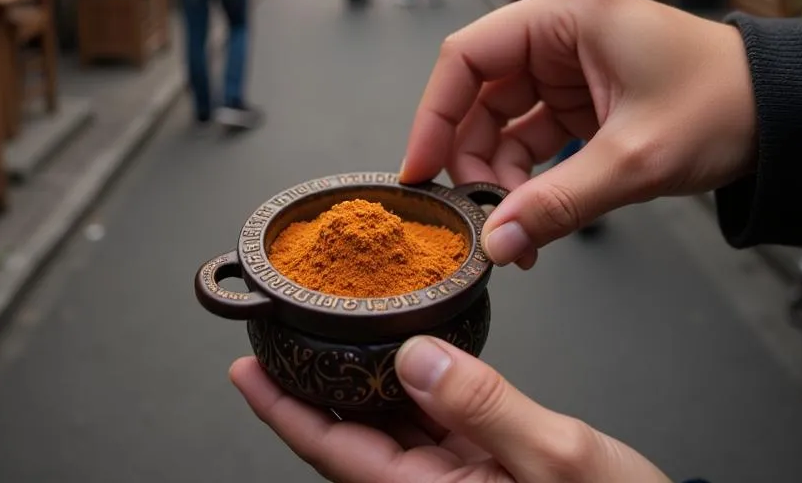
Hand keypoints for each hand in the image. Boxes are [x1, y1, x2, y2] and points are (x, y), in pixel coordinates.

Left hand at [231, 336, 668, 482]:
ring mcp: (453, 479)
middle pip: (350, 437)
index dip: (285, 411)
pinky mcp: (476, 465)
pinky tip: (397, 352)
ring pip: (384, 426)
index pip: (337, 452)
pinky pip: (422, 421)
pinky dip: (403, 383)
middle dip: (309, 388)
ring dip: (353, 382)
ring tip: (325, 334)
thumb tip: (417, 356)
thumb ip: (482, 405)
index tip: (246, 372)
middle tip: (277, 337)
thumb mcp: (555, 457)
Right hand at [400, 0, 756, 265]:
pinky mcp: (582, 93)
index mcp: (564, 15)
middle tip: (473, 217)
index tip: (416, 169)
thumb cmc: (723, 105)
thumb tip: (495, 244)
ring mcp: (568, 62)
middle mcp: (558, 30)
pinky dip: (527, 175)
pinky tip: (532, 216)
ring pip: (502, 118)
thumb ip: (558, 202)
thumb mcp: (634, 159)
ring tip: (513, 229)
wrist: (787, 112)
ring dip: (500, 174)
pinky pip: (533, 133)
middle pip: (479, 92)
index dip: (433, 114)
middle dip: (471, 157)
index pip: (466, 56)